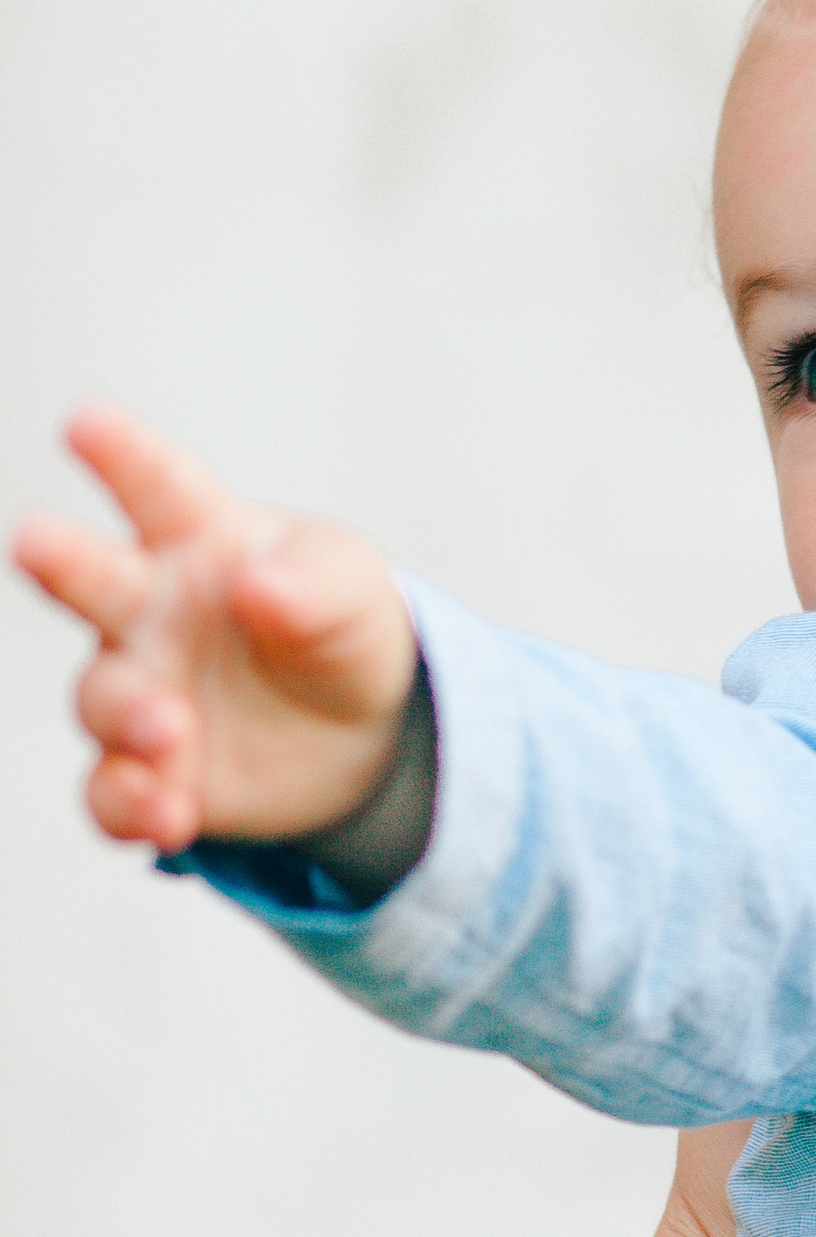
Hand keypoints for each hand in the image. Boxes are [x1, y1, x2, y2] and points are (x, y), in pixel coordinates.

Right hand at [15, 404, 417, 852]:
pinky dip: (132, 803)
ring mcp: (141, 690)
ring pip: (102, 699)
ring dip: (129, 714)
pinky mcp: (152, 772)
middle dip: (59, 560)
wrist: (361, 731)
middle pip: (91, 581)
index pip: (158, 486)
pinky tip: (167, 814)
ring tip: (171, 729)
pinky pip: (115, 791)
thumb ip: (311, 586)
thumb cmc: (339, 627)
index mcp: (200, 538)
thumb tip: (255, 585)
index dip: (120, 453)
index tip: (86, 422)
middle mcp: (150, 610)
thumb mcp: (354, 593)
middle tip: (33, 540)